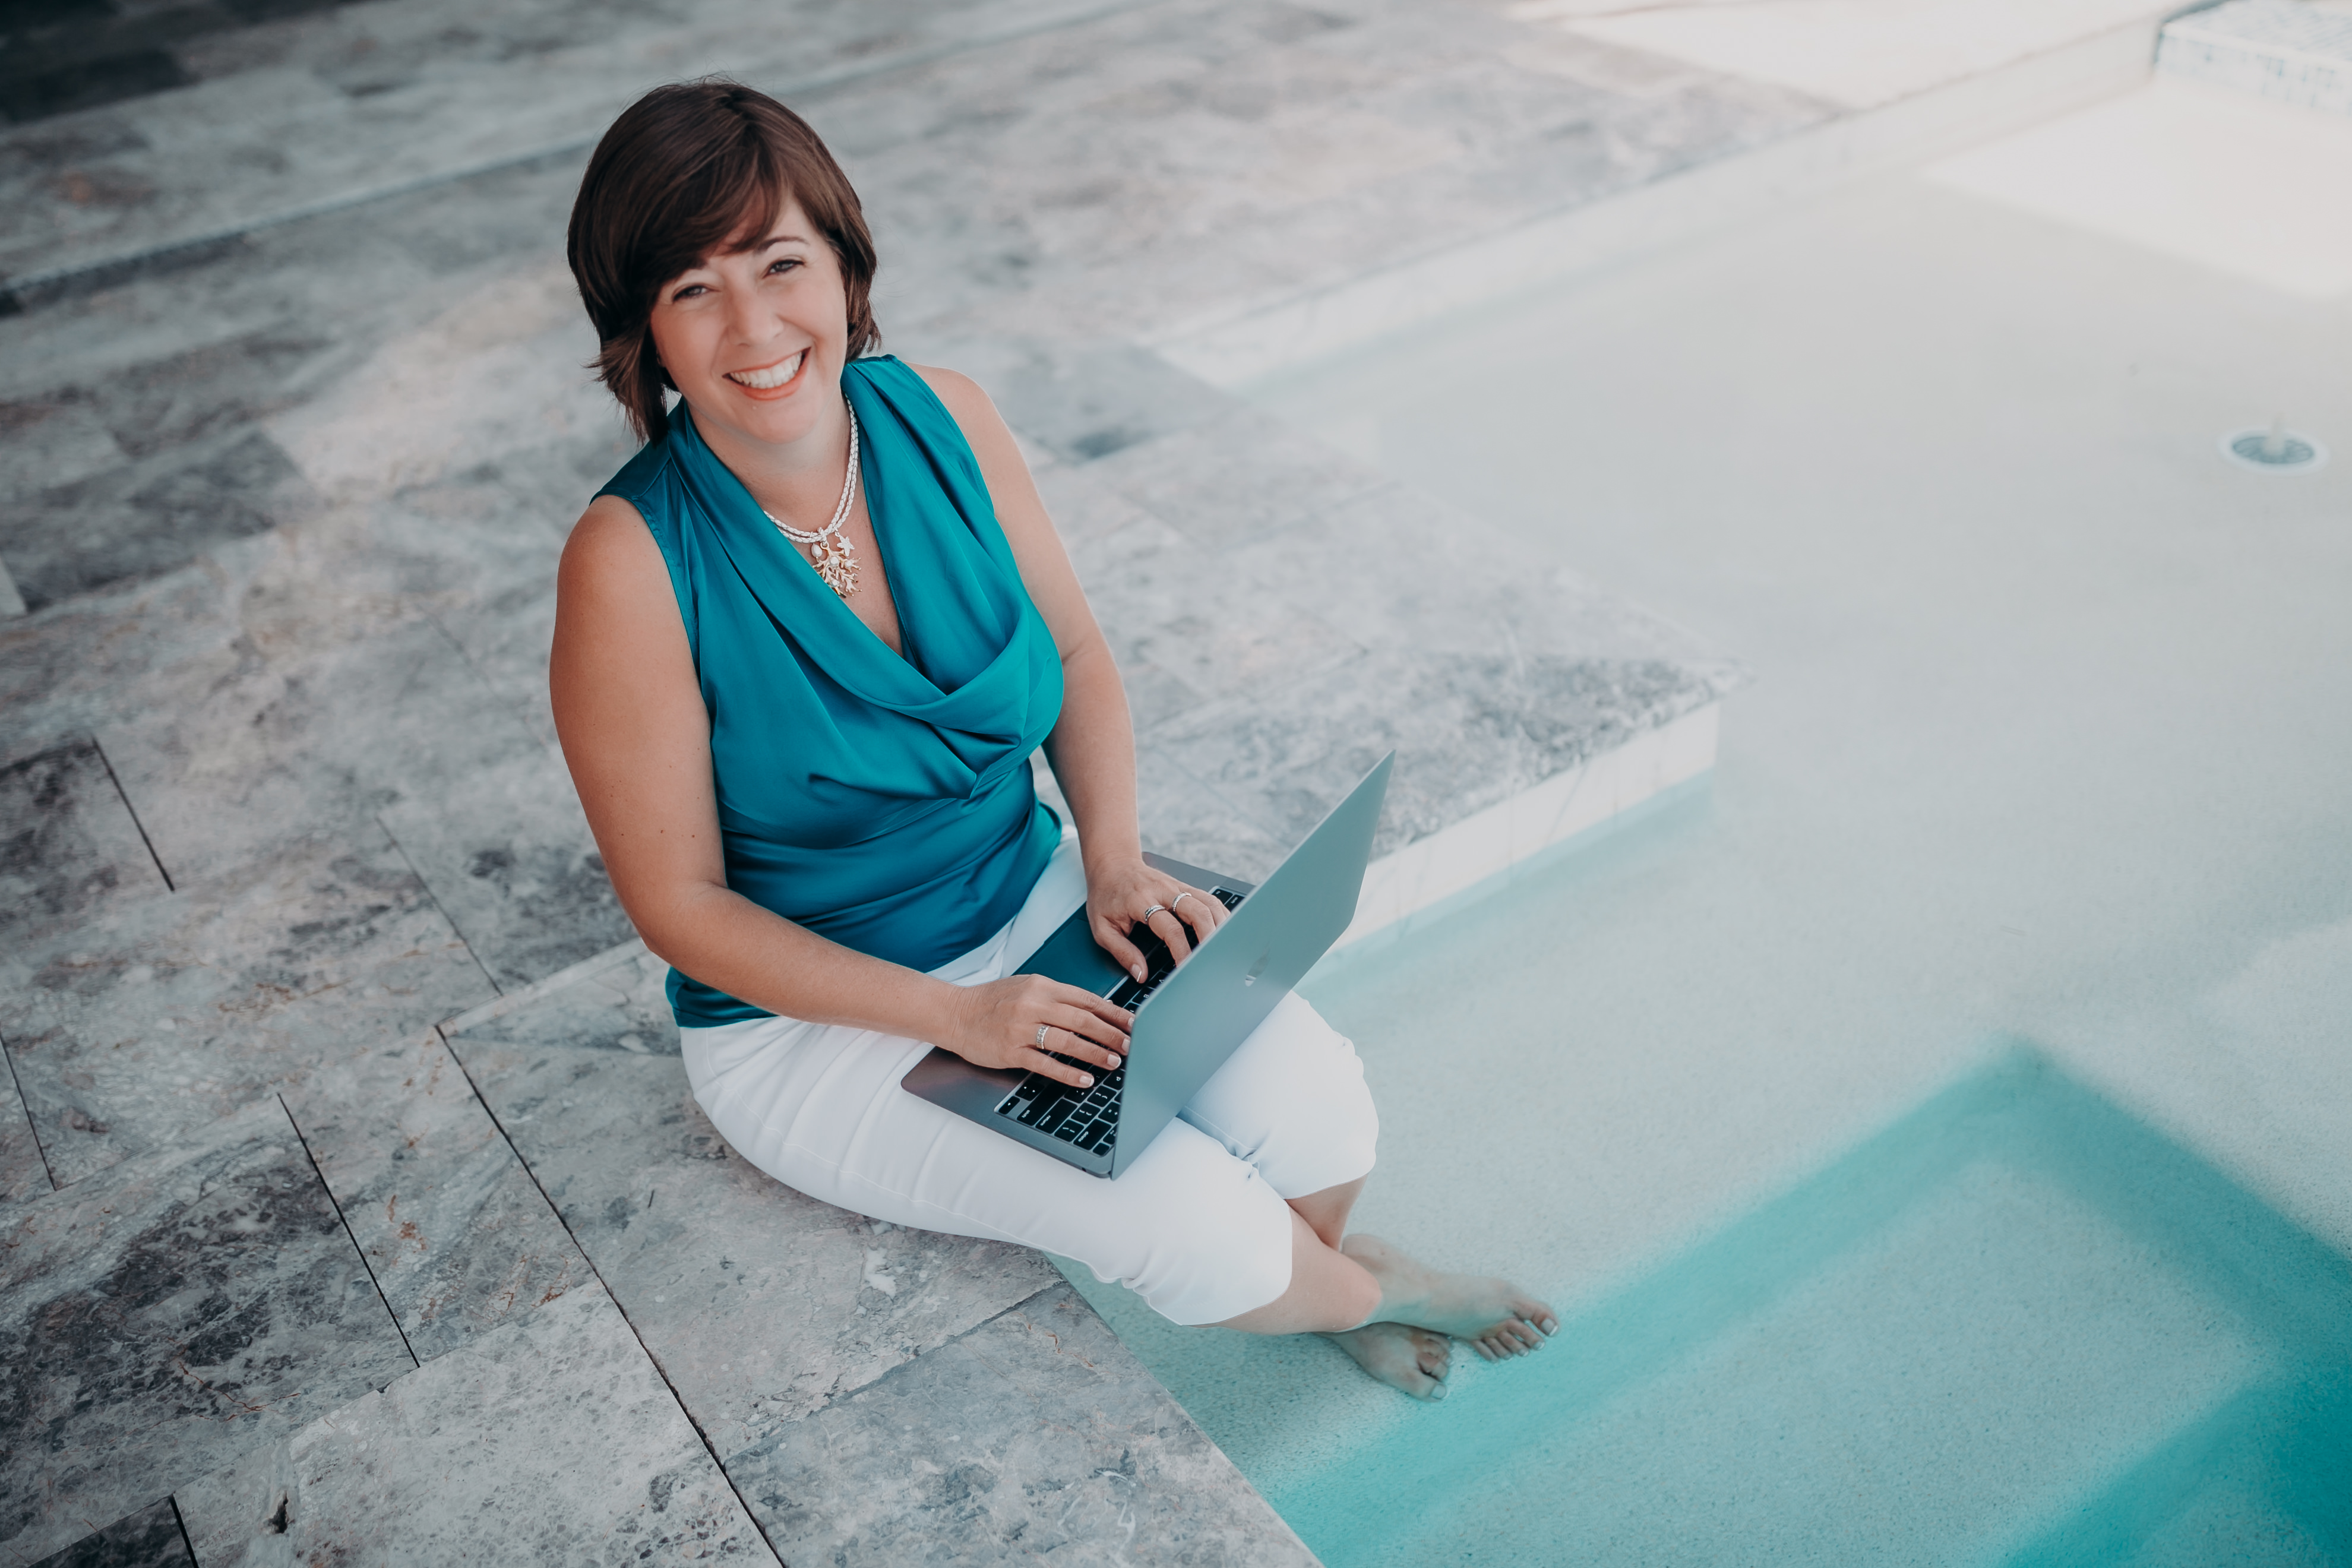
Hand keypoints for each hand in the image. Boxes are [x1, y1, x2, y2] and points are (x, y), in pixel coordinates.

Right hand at [939, 974, 1133, 1089]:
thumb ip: (1057, 996)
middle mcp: (1034, 1005)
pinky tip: (1084, 1079)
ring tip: (1114, 1063)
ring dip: (1095, 1053)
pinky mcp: (1011, 1051)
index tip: (1132, 1023)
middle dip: (1111, 1034)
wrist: (955, 1013)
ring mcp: (1022, 1028)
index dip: (1113, 1013)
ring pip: (1068, 1041)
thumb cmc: (992, 1001)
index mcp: (1042, 986)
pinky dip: (1068, 1073)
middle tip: (1130, 1046)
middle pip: (1083, 1020)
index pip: (1087, 999)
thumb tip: (1093, 1010)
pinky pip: (1046, 1064)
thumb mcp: (1026, 987)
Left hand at [1085, 856, 1228, 982]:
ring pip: (1208, 902)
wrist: (1112, 865)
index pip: (1170, 928)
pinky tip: (1223, 931)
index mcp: (1141, 901)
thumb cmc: (1106, 896)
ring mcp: (1176, 886)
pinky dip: (1220, 915)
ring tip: (1223, 948)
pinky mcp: (1184, 886)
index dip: (1181, 950)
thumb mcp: (1102, 928)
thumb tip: (1140, 974)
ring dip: (1220, 925)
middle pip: (1198, 911)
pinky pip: (1209, 898)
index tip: (1186, 969)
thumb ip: (1122, 952)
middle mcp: (1162, 891)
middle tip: (1213, 959)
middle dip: (1210, 936)